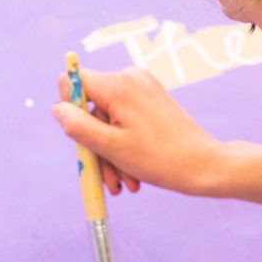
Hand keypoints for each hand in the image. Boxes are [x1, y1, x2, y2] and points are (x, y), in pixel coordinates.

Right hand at [53, 66, 230, 198]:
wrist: (204, 166)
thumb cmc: (159, 158)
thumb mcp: (109, 147)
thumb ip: (77, 126)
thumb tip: (57, 108)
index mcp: (118, 84)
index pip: (74, 81)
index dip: (69, 108)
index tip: (80, 136)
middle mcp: (130, 78)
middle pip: (92, 108)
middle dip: (96, 145)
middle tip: (107, 179)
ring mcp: (144, 88)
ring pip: (109, 120)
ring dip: (111, 153)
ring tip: (125, 183)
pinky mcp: (152, 100)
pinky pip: (126, 120)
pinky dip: (125, 146)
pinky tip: (132, 173)